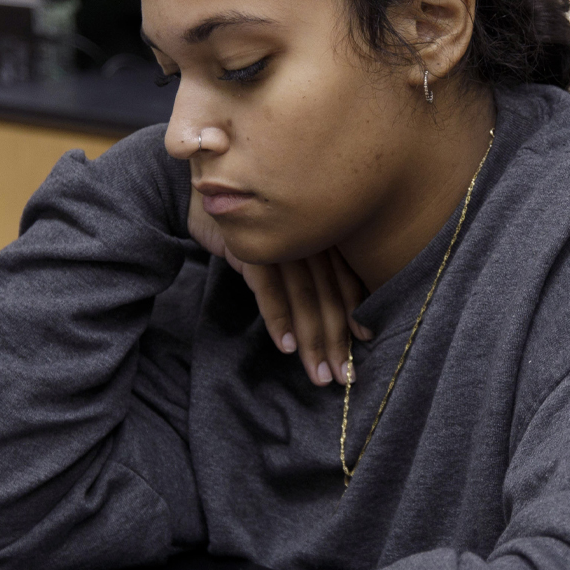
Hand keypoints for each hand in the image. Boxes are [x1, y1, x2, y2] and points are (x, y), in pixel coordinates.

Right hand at [189, 196, 371, 386]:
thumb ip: (311, 263)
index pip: (346, 278)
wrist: (206, 192)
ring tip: (318, 374)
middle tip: (344, 376)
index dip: (355, 311)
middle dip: (336, 341)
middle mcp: (308, 237)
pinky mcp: (250, 248)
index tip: (363, 341)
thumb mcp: (288, 238)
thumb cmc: (252, 220)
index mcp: (322, 234)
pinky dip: (279, 320)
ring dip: (312, 341)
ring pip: (304, 298)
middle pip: (328, 295)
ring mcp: (281, 243)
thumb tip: (334, 305)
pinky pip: (269, 290)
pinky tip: (286, 347)